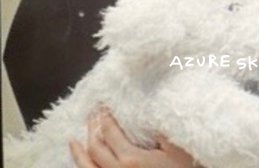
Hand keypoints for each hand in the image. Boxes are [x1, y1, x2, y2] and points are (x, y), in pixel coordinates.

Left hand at [69, 108, 199, 167]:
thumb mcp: (176, 149)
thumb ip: (161, 129)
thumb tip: (150, 108)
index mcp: (131, 160)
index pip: (110, 133)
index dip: (105, 117)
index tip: (103, 106)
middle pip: (95, 148)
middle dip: (92, 129)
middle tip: (92, 114)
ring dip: (79, 154)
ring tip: (73, 141)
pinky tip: (82, 164)